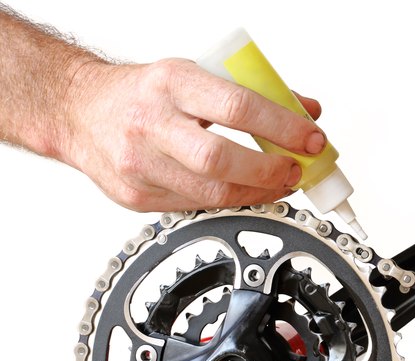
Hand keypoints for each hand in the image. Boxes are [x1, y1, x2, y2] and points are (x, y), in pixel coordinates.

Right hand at [61, 58, 323, 211]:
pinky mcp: (135, 197)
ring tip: (278, 184)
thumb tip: (306, 111)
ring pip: (210, 193)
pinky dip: (228, 202)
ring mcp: (140, 164)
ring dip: (256, 193)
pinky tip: (242, 191)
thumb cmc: (144, 93)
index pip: (238, 107)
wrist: (80, 111)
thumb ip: (255, 92)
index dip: (283, 128)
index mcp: (172, 83)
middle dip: (270, 171)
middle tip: (294, 170)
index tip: (311, 140)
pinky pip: (195, 207)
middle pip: (221, 159)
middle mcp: (151, 123)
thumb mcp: (198, 75)